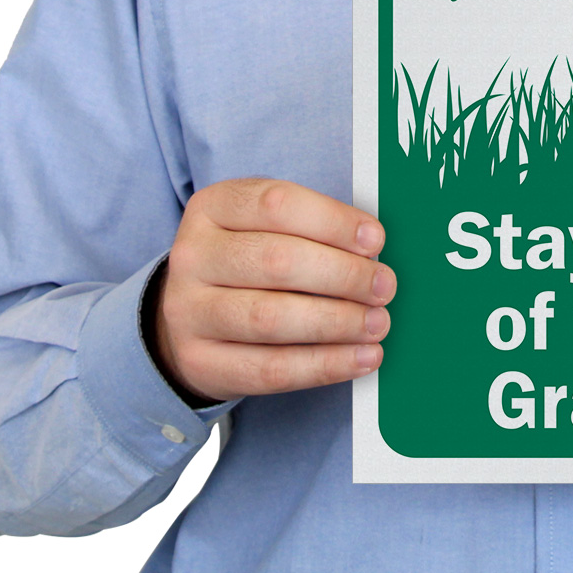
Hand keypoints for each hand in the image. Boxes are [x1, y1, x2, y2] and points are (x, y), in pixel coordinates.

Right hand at [153, 178, 394, 402]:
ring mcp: (188, 311)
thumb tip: (372, 248)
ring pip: (271, 318)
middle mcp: (193, 256)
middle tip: (384, 286)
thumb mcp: (263, 226)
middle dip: (343, 275)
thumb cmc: (246, 261)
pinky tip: (359, 357)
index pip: (277, 204)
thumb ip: (311, 228)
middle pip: (277, 261)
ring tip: (377, 323)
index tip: (376, 241)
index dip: (334, 222)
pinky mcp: (199, 362)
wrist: (189, 315)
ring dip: (337, 322)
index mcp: (213, 207)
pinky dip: (324, 365)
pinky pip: (269, 369)